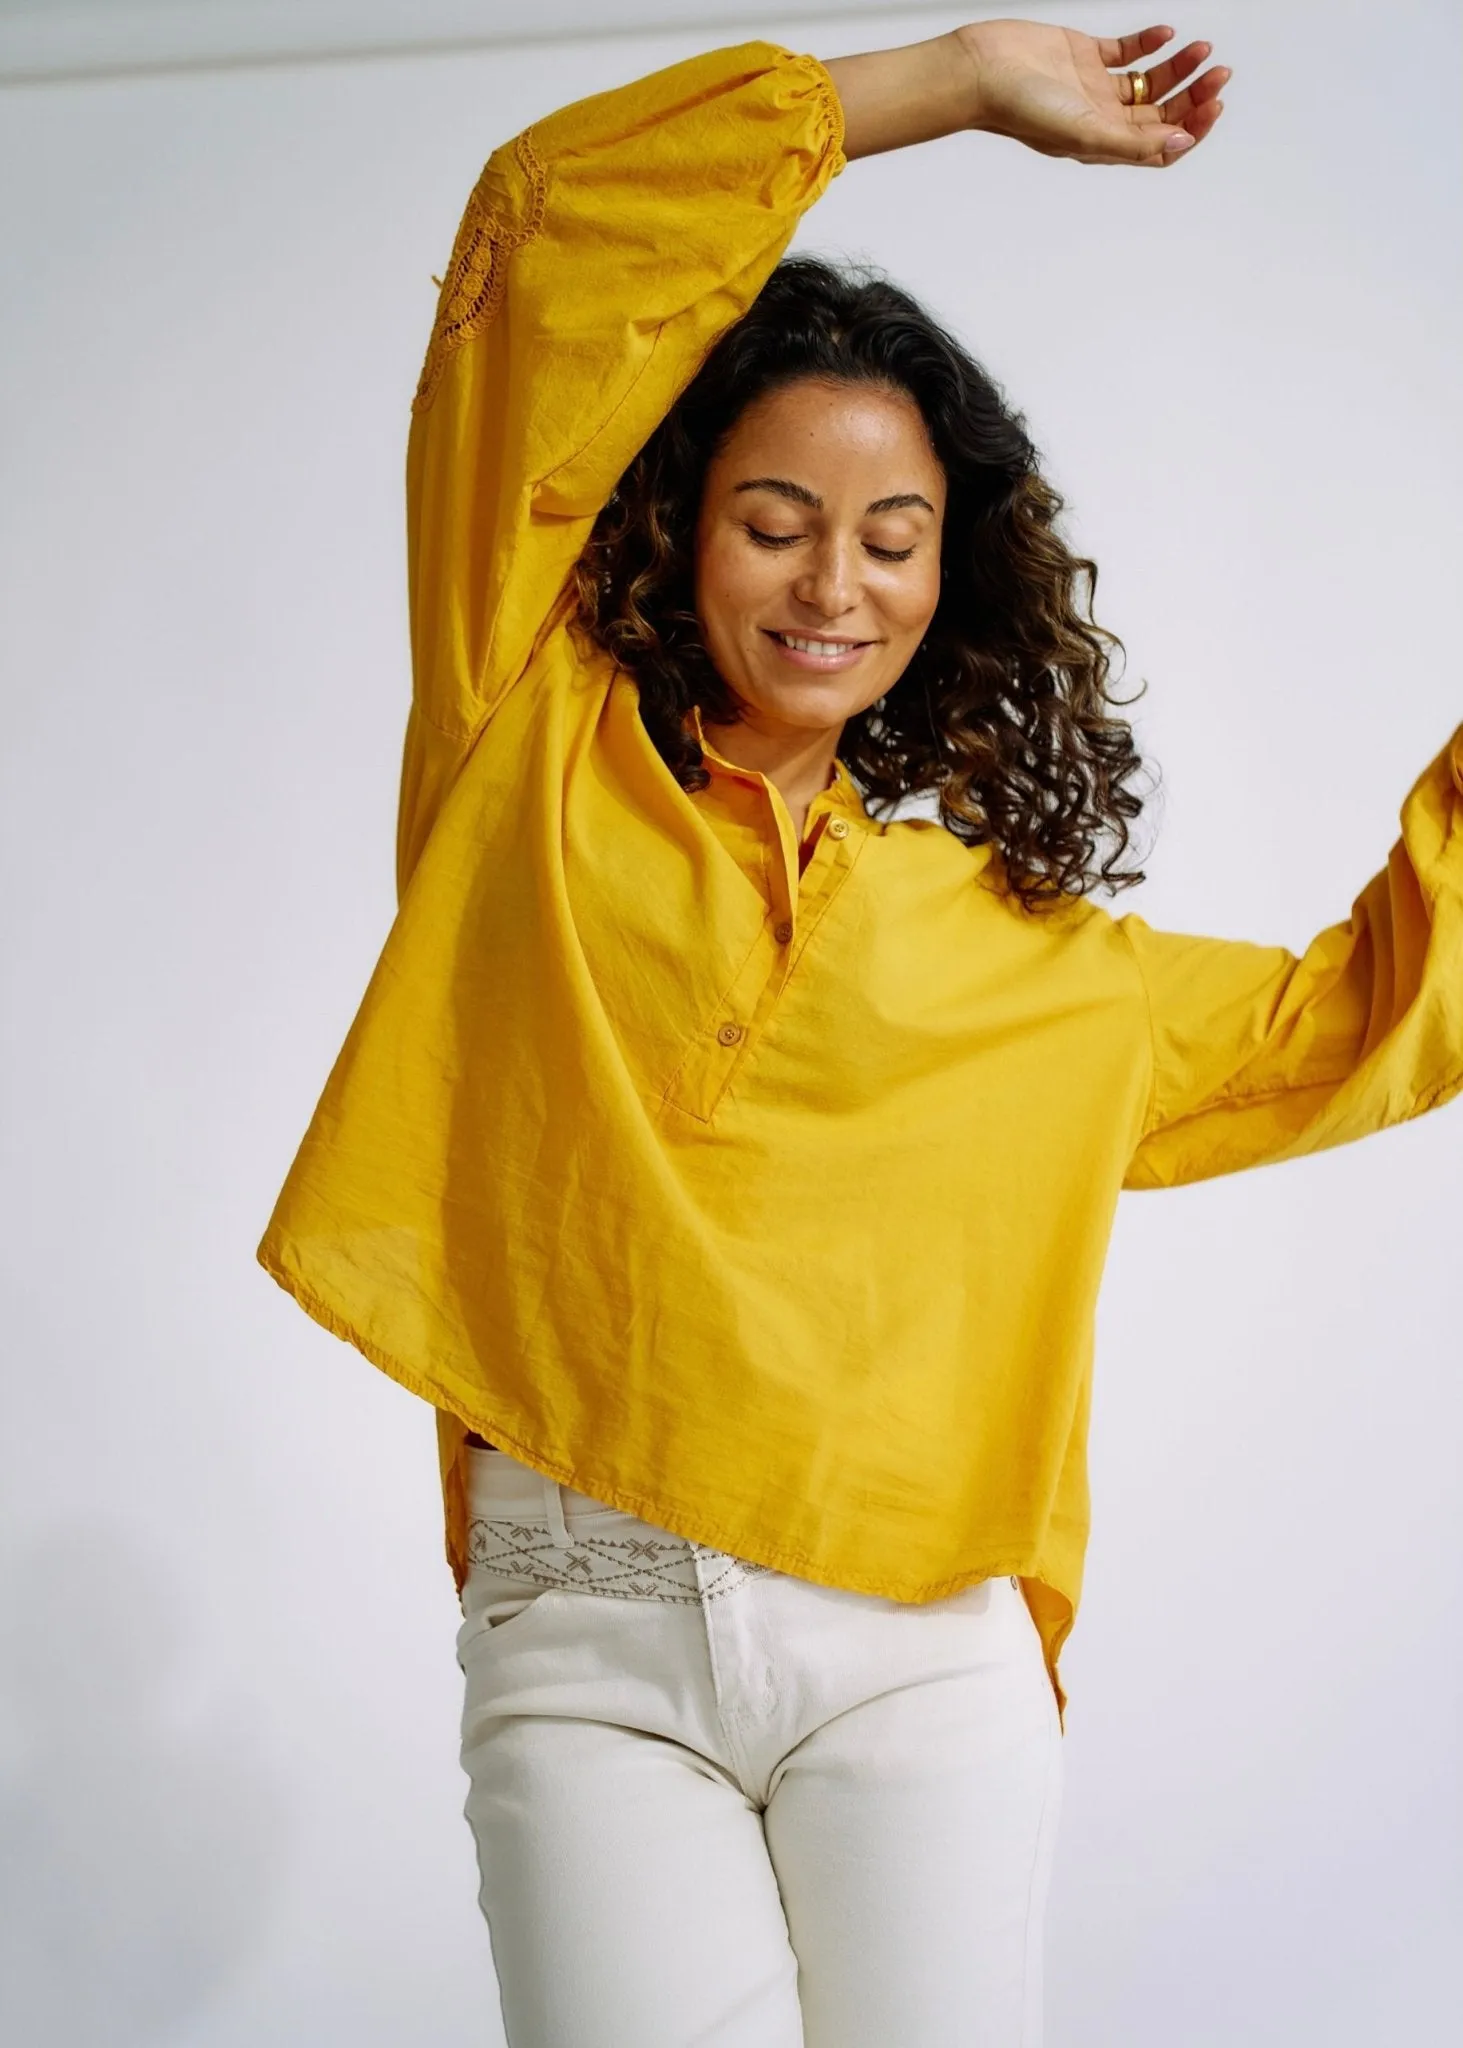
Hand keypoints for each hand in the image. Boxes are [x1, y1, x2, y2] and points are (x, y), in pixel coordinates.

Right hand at [956, 18, 1228, 165]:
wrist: (982, 71)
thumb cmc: (1020, 109)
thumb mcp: (1085, 133)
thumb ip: (1133, 142)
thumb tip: (1180, 144)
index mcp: (1103, 144)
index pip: (1160, 146)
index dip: (1192, 131)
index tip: (1212, 107)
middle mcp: (1102, 118)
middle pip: (1162, 112)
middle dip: (1194, 95)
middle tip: (1218, 74)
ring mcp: (1094, 86)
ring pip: (1150, 81)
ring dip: (1179, 67)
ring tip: (1201, 49)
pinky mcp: (1085, 55)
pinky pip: (1126, 51)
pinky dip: (1150, 42)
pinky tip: (1165, 34)